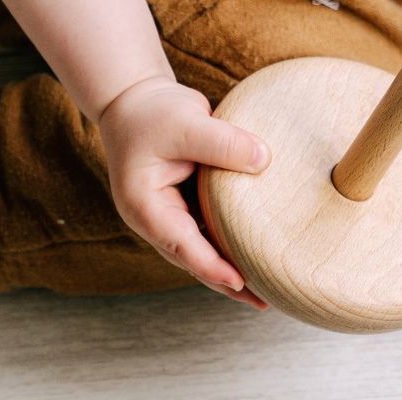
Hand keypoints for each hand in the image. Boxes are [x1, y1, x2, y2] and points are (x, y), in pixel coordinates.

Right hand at [95, 77, 272, 307]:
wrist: (134, 99)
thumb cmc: (151, 112)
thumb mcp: (187, 121)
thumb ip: (223, 142)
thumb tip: (265, 161)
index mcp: (145, 206)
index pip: (181, 245)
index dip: (212, 266)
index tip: (240, 282)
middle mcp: (156, 218)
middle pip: (194, 259)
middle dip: (227, 282)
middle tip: (263, 302)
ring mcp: (170, 214)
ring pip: (203, 249)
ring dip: (231, 267)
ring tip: (267, 287)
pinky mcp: (186, 204)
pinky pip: (210, 229)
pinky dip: (231, 241)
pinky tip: (257, 249)